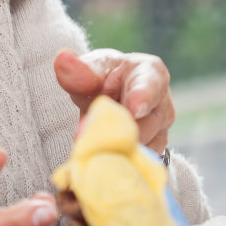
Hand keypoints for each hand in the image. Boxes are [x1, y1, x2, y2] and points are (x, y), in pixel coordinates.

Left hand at [54, 48, 174, 154]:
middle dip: (115, 133)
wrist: (106, 98)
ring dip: (113, 151)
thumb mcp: (88, 70)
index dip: (143, 98)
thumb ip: (78, 70)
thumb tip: (63, 59)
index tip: (134, 110)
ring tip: (87, 148)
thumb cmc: (101, 78)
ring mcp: (161, 133)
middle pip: (144, 125)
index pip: (150, 85)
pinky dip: (115, 166)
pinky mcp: (153, 156)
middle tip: (84, 137)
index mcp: (151, 73)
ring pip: (141, 149)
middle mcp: (162, 105)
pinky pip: (136, 166)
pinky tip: (97, 164)